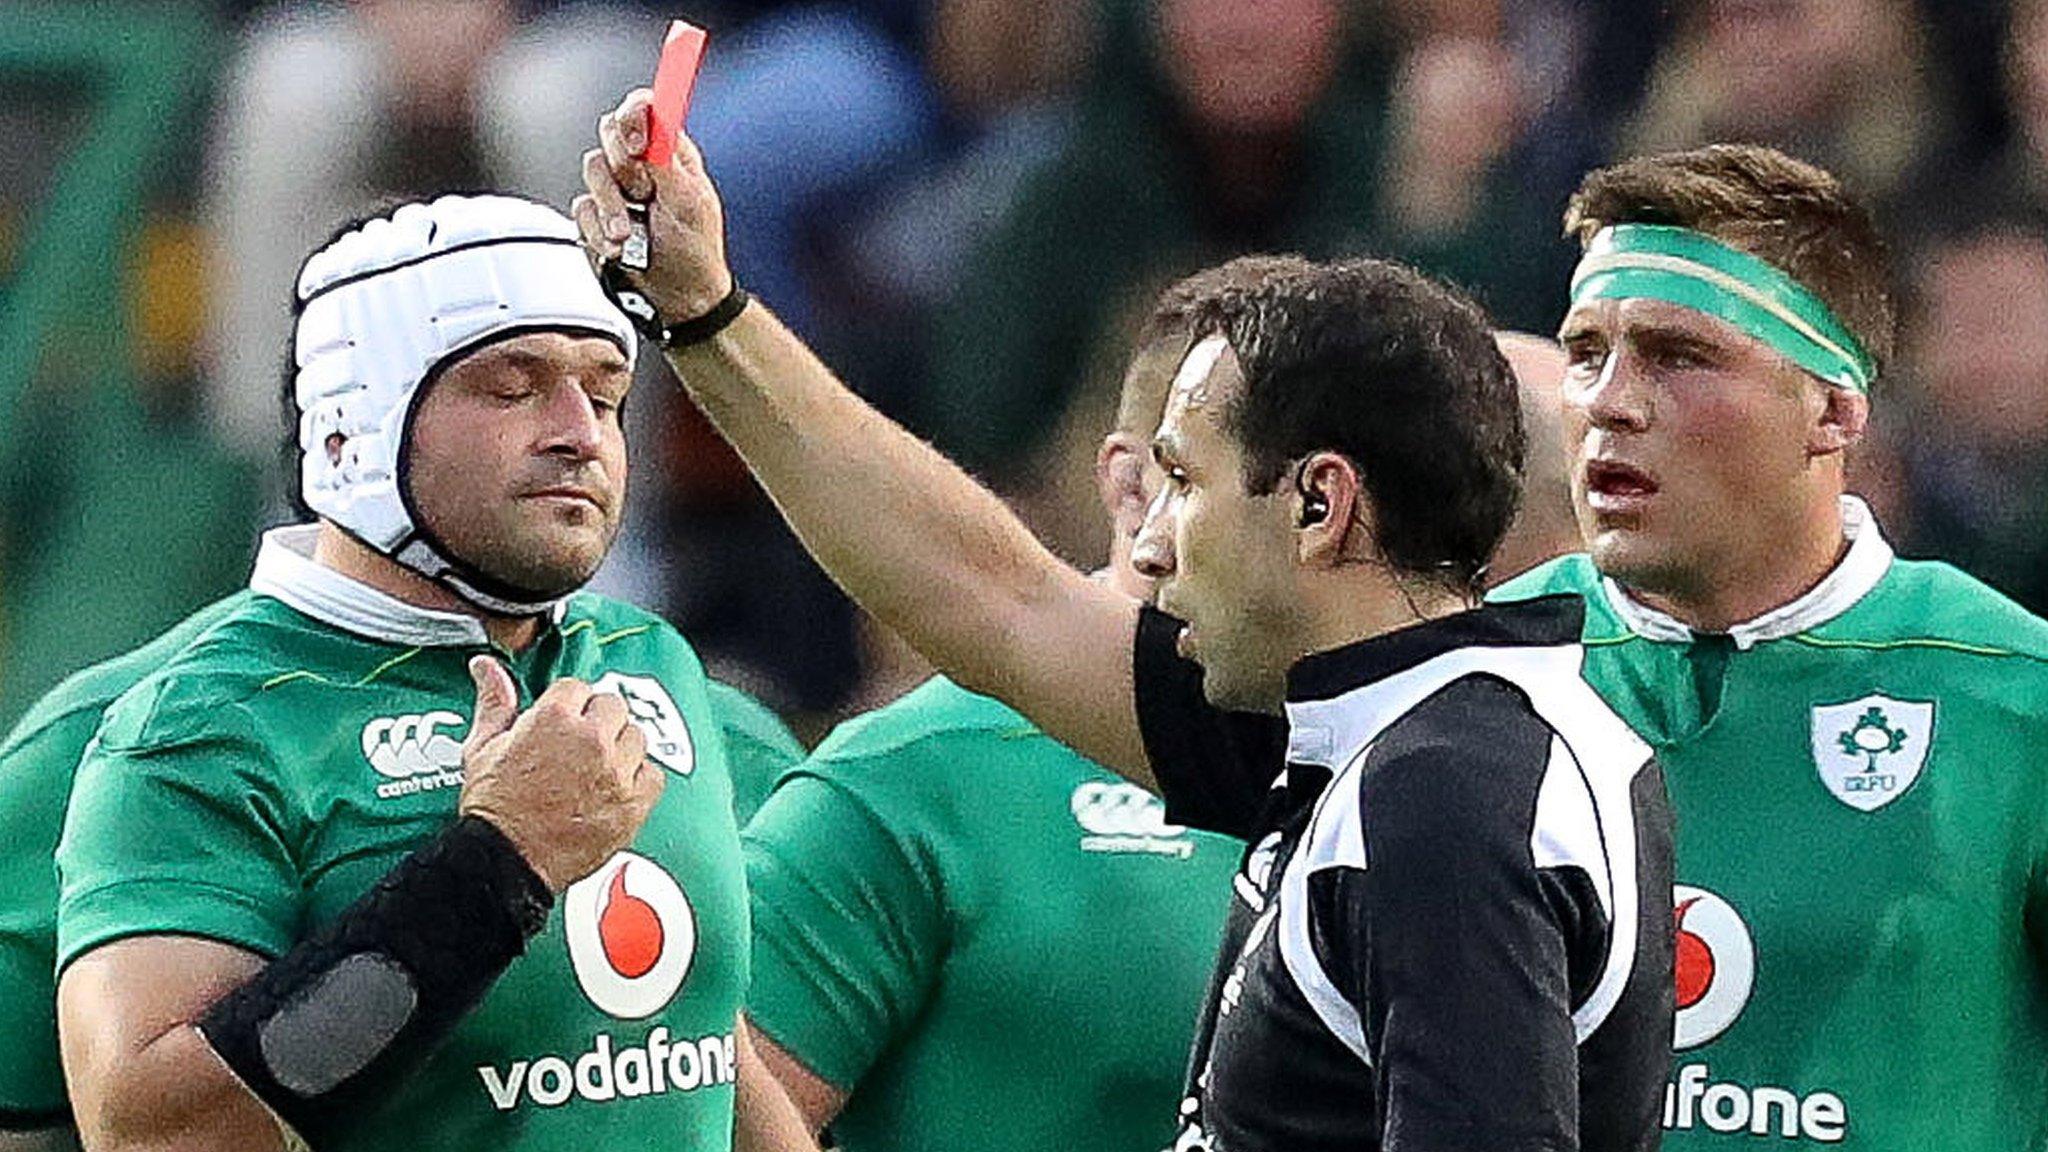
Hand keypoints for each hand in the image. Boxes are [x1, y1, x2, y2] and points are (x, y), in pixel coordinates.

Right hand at [457, 656, 661, 891]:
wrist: (506, 861)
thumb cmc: (493, 808)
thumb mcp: (482, 747)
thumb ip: (493, 701)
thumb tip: (486, 666)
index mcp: (554, 718)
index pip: (578, 687)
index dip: (568, 706)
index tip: (561, 724)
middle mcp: (591, 739)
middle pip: (613, 707)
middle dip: (597, 721)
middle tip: (579, 746)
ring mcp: (616, 771)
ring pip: (636, 737)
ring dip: (620, 747)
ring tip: (595, 768)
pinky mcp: (633, 803)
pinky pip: (653, 775)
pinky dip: (639, 779)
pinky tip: (616, 788)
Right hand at [573, 87, 735, 323]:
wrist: (679, 300)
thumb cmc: (694, 251)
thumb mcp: (687, 204)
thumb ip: (665, 160)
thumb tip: (650, 118)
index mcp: (671, 153)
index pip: (645, 109)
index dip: (634, 115)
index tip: (635, 144)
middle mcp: (643, 164)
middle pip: (610, 131)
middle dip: (622, 167)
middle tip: (640, 195)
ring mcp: (617, 189)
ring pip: (592, 169)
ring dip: (611, 207)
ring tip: (629, 238)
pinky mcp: (597, 216)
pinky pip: (582, 209)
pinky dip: (598, 232)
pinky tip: (618, 251)